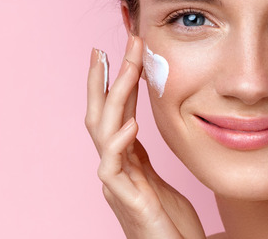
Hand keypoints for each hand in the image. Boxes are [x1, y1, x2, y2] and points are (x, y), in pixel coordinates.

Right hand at [85, 35, 205, 238]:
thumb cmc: (168, 222)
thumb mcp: (155, 177)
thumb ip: (141, 153)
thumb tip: (134, 122)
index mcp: (123, 160)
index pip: (113, 113)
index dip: (113, 82)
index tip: (119, 51)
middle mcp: (114, 168)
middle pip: (100, 115)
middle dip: (103, 79)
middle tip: (108, 47)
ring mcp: (116, 184)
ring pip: (102, 133)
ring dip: (113, 97)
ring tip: (125, 68)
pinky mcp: (126, 201)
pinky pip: (113, 169)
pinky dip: (118, 143)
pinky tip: (130, 123)